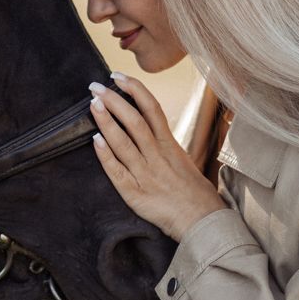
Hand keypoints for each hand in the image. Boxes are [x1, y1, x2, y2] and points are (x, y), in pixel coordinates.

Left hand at [89, 73, 225, 241]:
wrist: (205, 223)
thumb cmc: (196, 194)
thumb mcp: (184, 161)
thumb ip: (166, 144)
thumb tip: (151, 127)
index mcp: (170, 145)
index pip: (152, 108)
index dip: (134, 89)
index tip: (118, 76)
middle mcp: (157, 156)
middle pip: (134, 121)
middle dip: (114, 101)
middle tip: (95, 87)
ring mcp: (146, 175)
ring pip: (123, 142)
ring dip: (106, 122)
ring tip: (93, 104)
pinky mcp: (136, 195)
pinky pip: (118, 172)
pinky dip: (105, 155)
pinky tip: (95, 140)